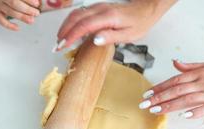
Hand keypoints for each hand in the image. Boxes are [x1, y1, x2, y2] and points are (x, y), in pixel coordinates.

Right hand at [0, 0, 39, 30]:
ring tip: (31, 20)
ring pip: (10, 12)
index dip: (28, 0)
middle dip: (27, 9)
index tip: (37, 4)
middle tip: (36, 13)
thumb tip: (38, 2)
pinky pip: (1, 20)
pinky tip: (17, 28)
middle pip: (14, 3)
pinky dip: (9, 25)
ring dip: (22, 17)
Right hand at [56, 0, 175, 48]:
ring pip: (76, 13)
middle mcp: (101, 9)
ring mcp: (99, 7)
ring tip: (60, 39)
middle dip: (64, 31)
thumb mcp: (129, 35)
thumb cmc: (140, 22)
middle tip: (57, 45)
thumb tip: (94, 40)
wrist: (147, 8)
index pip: (84, 25)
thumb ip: (111, 37)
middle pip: (76, 17)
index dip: (71, 36)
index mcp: (108, 17)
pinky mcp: (99, 8)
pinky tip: (70, 30)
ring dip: (66, 26)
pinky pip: (81, 13)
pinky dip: (72, 22)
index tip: (62, 45)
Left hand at [139, 60, 203, 117]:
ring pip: (186, 100)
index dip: (160, 87)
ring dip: (169, 106)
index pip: (174, 80)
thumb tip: (174, 62)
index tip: (148, 93)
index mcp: (197, 74)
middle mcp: (201, 83)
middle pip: (176, 91)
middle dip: (159, 97)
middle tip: (145, 104)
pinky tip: (184, 116)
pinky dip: (195, 112)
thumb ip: (189, 66)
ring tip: (156, 110)